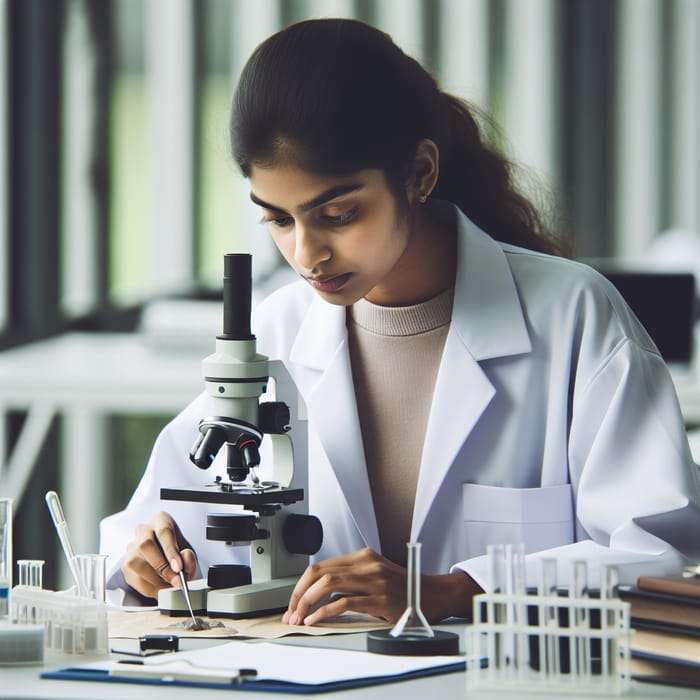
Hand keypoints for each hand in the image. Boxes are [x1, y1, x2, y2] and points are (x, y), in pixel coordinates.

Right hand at [122, 511, 197, 598]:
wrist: (167, 560)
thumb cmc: (177, 553)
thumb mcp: (188, 554)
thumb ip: (189, 557)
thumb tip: (185, 559)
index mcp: (161, 520)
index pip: (164, 532)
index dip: (171, 551)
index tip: (179, 567)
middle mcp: (143, 531)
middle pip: (146, 545)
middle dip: (162, 567)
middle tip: (175, 580)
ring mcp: (131, 547)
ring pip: (135, 562)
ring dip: (154, 579)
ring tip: (169, 586)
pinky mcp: (125, 565)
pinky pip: (133, 578)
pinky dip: (148, 588)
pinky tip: (160, 589)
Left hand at [281, 547, 481, 625]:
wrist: (432, 595)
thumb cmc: (403, 588)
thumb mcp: (375, 574)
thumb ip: (352, 577)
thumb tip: (319, 592)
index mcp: (362, 557)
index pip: (321, 566)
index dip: (302, 585)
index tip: (293, 602)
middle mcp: (365, 564)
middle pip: (320, 573)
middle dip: (299, 594)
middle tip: (291, 612)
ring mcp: (373, 580)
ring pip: (328, 584)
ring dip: (308, 603)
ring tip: (300, 618)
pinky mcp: (379, 598)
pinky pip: (344, 603)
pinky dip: (324, 612)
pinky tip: (316, 620)